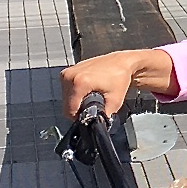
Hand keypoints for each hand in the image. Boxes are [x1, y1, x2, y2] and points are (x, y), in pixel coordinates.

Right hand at [61, 49, 175, 118]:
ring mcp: (68, 72)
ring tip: (90, 96)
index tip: (89, 115)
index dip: (79, 117)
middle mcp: (70, 76)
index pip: (70, 110)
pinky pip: (66, 89)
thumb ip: (104, 115)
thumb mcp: (115, 101)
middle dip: (78, 109)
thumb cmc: (119, 77)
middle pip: (66, 105)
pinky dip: (74, 93)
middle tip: (92, 105)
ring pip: (65, 98)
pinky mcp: (68, 71)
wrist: (121, 62)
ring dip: (75, 102)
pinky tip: (86, 90)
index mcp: (79, 82)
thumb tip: (97, 125)